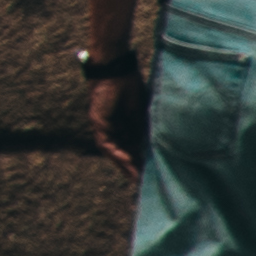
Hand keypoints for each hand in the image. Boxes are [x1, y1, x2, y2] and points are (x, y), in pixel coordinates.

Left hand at [99, 58, 156, 172]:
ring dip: (125, 165)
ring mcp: (103, 125)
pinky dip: (117, 152)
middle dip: (132, 169)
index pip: (131, 149)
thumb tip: (158, 151)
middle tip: (144, 184)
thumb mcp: (143, 115)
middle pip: (121, 154)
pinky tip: (127, 162)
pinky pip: (106, 142)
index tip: (152, 177)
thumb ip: (145, 132)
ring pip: (113, 151)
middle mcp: (112, 128)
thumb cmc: (132, 87)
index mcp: (123, 127)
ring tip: (137, 178)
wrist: (117, 70)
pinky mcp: (98, 121)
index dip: (140, 163)